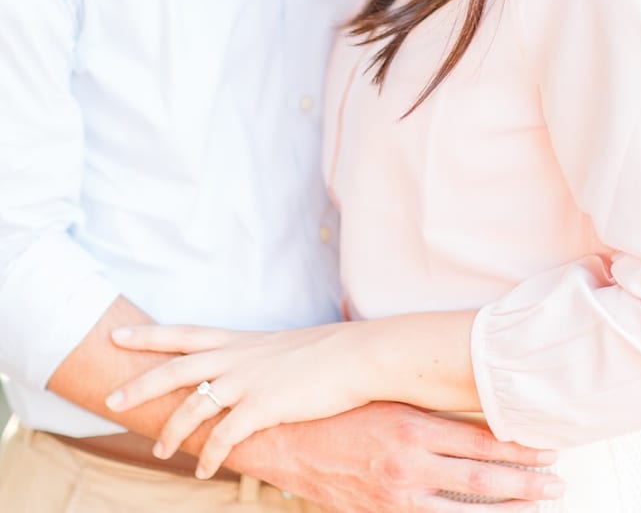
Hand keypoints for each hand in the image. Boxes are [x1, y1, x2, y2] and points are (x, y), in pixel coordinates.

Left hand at [108, 322, 380, 475]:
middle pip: (175, 369)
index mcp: (244, 341)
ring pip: (192, 407)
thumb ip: (267, 359)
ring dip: (171, 433)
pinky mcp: (263, 406)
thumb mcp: (291, 348)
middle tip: (112, 399)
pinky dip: (208, 457)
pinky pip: (223, 437)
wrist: (363, 356)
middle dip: (140, 385)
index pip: (186, 333)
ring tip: (161, 451)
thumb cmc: (336, 352)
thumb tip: (263, 373)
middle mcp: (239, 358)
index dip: (150, 334)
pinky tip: (205, 471)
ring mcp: (249, 381)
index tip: (118, 334)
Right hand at [233, 402, 564, 510]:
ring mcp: (393, 497)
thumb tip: (486, 407)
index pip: (482, 441)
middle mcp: (407, 465)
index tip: (552, 450)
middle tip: (560, 484)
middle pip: (481, 479)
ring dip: (504, 510)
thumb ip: (436, 410)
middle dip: (526, 484)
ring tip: (537, 507)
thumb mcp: (393, 399)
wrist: (286, 440)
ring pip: (461, 511)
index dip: (522, 448)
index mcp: (414, 428)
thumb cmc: (346, 411)